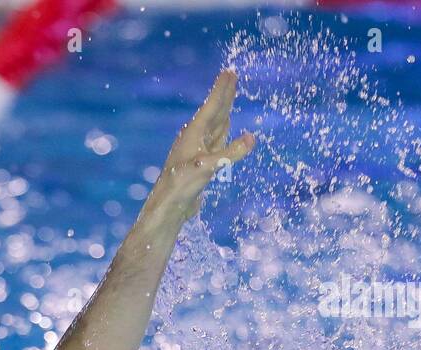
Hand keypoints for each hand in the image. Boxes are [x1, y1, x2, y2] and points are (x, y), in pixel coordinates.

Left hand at [146, 69, 255, 226]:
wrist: (169, 207)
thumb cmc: (182, 186)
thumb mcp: (208, 167)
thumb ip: (230, 153)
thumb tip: (252, 138)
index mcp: (194, 134)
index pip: (212, 106)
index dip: (222, 89)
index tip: (230, 71)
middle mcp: (195, 138)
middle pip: (214, 111)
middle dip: (224, 94)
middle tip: (231, 75)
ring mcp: (198, 150)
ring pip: (215, 124)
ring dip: (223, 110)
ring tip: (229, 96)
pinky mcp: (201, 163)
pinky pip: (216, 140)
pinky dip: (223, 130)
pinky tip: (224, 128)